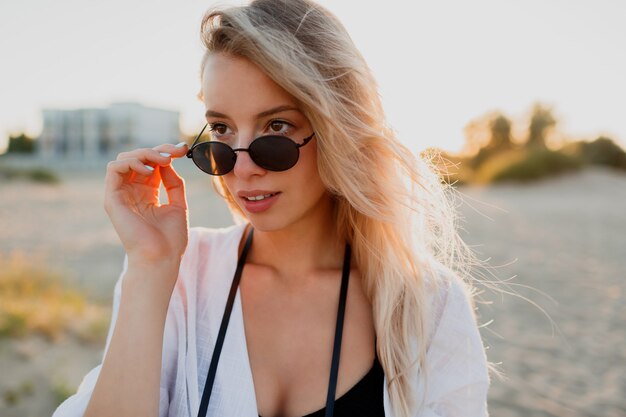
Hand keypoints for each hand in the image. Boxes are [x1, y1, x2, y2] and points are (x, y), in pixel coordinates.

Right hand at [104, 142, 189, 268]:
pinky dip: (131, 162)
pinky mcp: (112, 199)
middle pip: (138, 158)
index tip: (183, 149)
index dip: (165, 153)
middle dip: (158, 150)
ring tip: (163, 160)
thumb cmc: (170, 239)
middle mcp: (132, 192)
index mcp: (147, 193)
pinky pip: (114, 169)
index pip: (152, 164)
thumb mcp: (178, 205)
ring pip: (124, 159)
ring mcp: (121, 195)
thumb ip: (174, 183)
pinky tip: (148, 170)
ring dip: (145, 153)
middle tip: (175, 151)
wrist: (160, 258)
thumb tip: (168, 163)